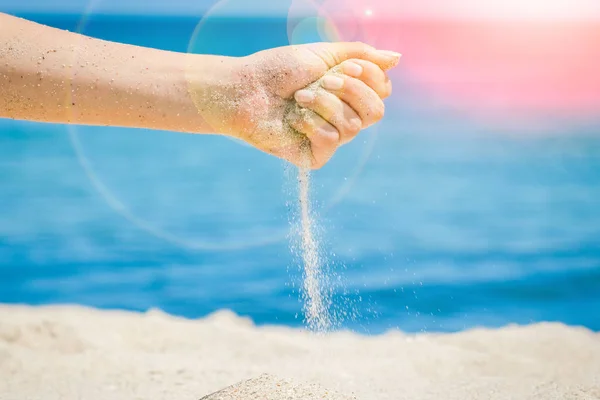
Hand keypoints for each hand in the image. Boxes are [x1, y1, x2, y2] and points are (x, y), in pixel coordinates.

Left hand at [188, 42, 399, 168]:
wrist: (246, 89)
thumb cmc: (279, 69)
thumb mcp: (323, 54)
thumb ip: (361, 55)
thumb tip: (397, 58)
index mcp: (347, 93)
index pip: (382, 91)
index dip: (369, 78)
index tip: (345, 66)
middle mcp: (343, 116)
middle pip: (376, 112)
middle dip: (351, 90)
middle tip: (324, 80)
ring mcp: (329, 137)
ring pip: (353, 126)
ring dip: (324, 103)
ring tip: (299, 97)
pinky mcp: (314, 155)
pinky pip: (331, 141)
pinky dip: (310, 123)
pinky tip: (293, 119)